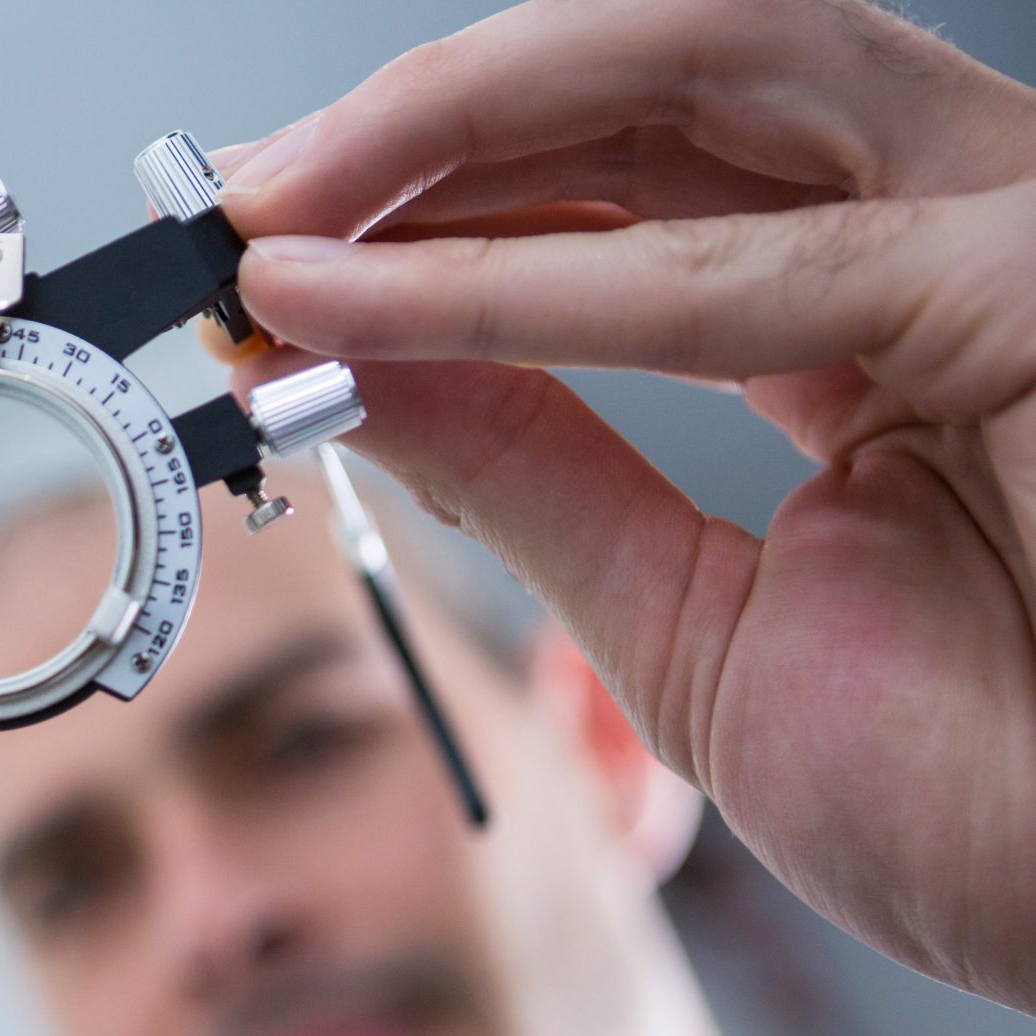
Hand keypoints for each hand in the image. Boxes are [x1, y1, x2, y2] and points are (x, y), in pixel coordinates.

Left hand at [214, 0, 1035, 1012]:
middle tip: (240, 206)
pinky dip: (518, 286)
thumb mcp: (686, 620)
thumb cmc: (979, 799)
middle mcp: (949, 232)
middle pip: (666, 80)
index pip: (643, 174)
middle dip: (424, 128)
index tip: (272, 248)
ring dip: (455, 136)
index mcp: (885, 311)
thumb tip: (346, 365)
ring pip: (709, 72)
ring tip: (278, 216)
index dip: (446, 192)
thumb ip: (532, 474)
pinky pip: (738, 272)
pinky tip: (360, 307)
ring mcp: (1008, 234)